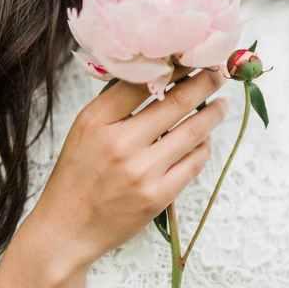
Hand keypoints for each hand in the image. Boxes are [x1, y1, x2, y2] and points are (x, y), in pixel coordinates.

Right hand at [17, 67, 228, 279]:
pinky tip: (205, 140)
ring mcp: (142, 171)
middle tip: (218, 74)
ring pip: (192, 132)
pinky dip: (203, 147)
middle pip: (175, 103)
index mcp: (97, 121)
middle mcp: (120, 143)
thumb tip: (157, 76)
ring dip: (212, 114)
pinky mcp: (158, 195)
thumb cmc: (77, 176)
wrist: (67, 230)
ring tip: (221, 105)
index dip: (174, 67)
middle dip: (204, 84)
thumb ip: (115, 104)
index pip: (142, 83)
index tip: (191, 58)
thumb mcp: (84, 130)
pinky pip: (194, 163)